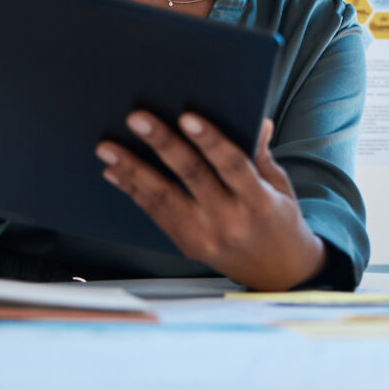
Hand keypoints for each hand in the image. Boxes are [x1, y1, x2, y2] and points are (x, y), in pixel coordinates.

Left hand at [98, 114, 324, 290]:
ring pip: (164, 198)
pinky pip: (156, 215)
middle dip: (162, 145)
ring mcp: (205, 237)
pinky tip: (115, 172)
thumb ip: (262, 156)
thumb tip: (258, 120)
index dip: (210, 140)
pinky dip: (134, 191)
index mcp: (259, 203)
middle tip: (137, 118)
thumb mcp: (281, 187)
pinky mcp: (187, 245)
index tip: (186, 116)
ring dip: (133, 170)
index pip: (233, 166)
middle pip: (192, 177)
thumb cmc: (279, 220)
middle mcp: (230, 222)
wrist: (276, 272)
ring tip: (107, 148)